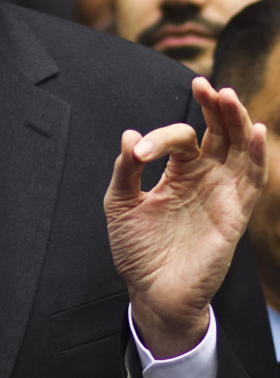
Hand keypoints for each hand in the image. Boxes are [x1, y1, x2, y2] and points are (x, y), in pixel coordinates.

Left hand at [104, 77, 266, 358]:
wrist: (151, 293)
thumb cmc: (137, 250)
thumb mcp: (120, 204)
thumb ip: (125, 170)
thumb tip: (130, 134)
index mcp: (180, 172)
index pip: (181, 138)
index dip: (161, 138)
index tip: (140, 153)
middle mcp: (206, 178)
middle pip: (221, 132)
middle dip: (216, 106)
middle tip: (206, 84)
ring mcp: (223, 194)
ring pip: (240, 148)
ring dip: (236, 120)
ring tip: (227, 95)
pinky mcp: (235, 215)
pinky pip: (252, 180)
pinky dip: (256, 154)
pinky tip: (253, 129)